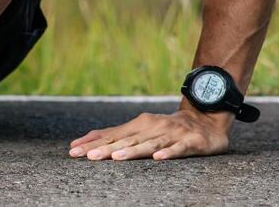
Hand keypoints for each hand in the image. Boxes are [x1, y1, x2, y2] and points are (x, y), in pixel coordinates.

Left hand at [68, 108, 230, 161]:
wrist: (205, 120)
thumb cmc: (167, 129)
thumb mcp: (140, 130)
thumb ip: (114, 136)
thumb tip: (81, 143)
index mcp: (138, 125)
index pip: (111, 135)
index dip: (91, 143)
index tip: (73, 151)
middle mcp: (152, 127)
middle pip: (126, 141)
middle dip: (106, 149)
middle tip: (88, 157)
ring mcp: (170, 134)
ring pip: (149, 145)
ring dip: (132, 151)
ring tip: (117, 158)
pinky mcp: (190, 142)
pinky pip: (178, 149)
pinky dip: (168, 153)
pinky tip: (158, 159)